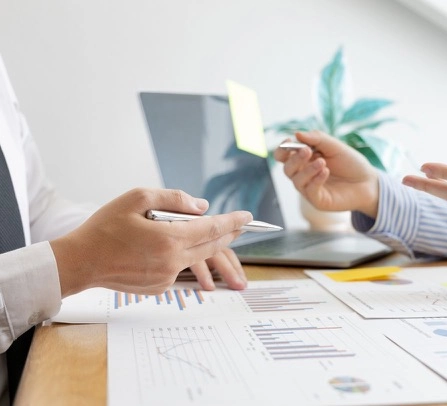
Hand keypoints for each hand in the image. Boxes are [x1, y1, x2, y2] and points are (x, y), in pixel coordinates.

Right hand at [50, 188, 252, 296]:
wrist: (81, 262)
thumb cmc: (105, 227)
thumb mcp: (137, 199)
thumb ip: (173, 199)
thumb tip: (202, 206)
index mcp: (170, 238)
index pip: (212, 228)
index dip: (232, 221)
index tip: (248, 216)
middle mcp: (173, 261)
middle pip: (212, 246)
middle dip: (229, 234)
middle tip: (241, 225)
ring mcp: (167, 277)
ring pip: (197, 258)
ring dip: (208, 246)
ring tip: (215, 235)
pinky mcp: (160, 286)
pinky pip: (180, 267)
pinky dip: (184, 256)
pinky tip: (175, 248)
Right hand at [274, 131, 379, 217]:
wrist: (368, 182)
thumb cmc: (350, 163)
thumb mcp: (335, 146)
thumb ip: (317, 139)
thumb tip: (297, 134)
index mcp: (304, 160)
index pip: (284, 156)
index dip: (282, 149)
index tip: (288, 142)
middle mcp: (304, 174)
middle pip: (287, 168)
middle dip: (294, 159)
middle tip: (307, 151)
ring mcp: (309, 189)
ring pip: (296, 180)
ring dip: (307, 170)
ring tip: (322, 162)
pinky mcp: (318, 200)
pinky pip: (310, 191)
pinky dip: (316, 180)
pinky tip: (325, 171)